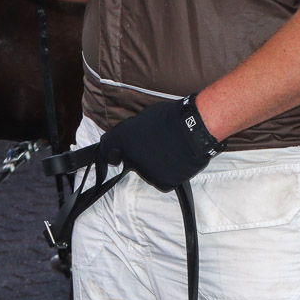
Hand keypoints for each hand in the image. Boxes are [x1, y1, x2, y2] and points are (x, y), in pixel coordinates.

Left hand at [97, 95, 223, 191]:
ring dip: (155, 165)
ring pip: (148, 172)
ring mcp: (145, 173)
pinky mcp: (161, 184)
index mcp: (121, 138)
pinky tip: (175, 161)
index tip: (116, 156)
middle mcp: (129, 159)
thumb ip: (132, 129)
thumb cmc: (170, 117)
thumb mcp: (144, 115)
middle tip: (156, 145)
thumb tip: (131, 137)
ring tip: (169, 151)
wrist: (191, 129)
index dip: (113, 153)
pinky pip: (162, 180)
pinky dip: (168, 174)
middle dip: (141, 156)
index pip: (107, 150)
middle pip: (132, 162)